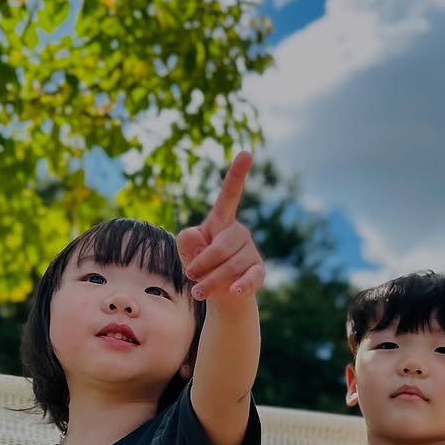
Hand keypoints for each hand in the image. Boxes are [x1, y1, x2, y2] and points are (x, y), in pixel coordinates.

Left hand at [177, 152, 263, 302]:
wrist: (221, 292)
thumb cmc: (201, 264)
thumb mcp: (187, 250)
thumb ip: (187, 241)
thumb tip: (198, 240)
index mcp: (222, 220)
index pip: (229, 195)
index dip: (237, 174)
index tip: (246, 153)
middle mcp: (239, 232)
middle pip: (220, 246)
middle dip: (201, 264)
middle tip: (190, 276)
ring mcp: (251, 252)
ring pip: (229, 267)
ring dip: (209, 282)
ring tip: (198, 292)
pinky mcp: (258, 271)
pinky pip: (251, 277)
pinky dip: (241, 285)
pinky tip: (234, 291)